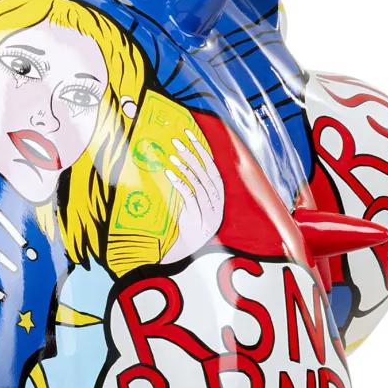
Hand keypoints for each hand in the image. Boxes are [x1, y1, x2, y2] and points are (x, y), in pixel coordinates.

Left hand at [164, 129, 224, 260]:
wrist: (189, 252)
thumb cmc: (190, 226)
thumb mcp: (194, 205)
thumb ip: (192, 187)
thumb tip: (182, 164)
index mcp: (218, 194)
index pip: (212, 166)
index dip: (202, 150)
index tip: (191, 134)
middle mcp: (217, 200)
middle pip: (206, 170)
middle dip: (193, 152)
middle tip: (179, 138)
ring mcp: (210, 209)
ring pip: (199, 181)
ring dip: (185, 165)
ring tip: (172, 153)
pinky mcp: (199, 218)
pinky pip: (190, 195)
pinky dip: (179, 182)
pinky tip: (168, 173)